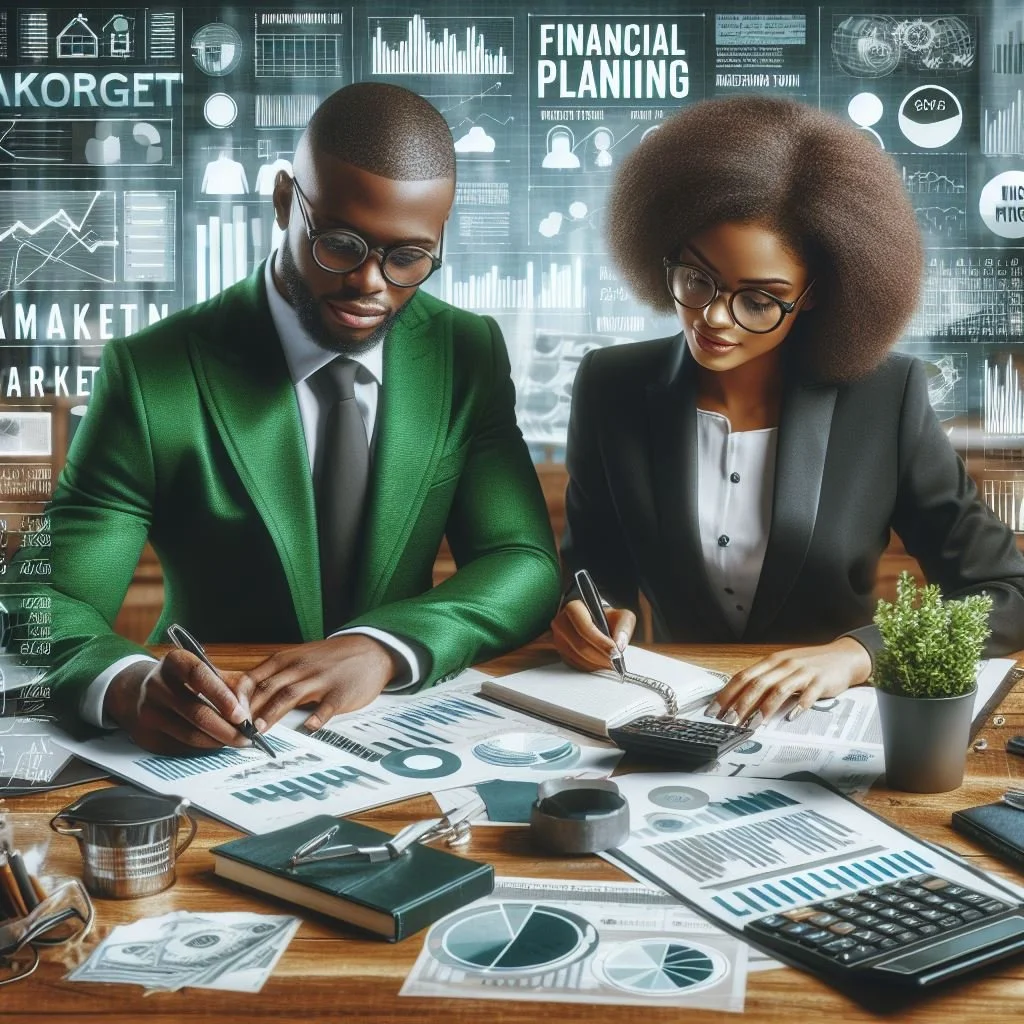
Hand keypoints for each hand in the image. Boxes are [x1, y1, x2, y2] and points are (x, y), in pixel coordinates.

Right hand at [104, 652, 251, 755]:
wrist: (146, 692)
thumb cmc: (190, 682)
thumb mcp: (210, 673)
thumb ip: (232, 687)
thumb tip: (247, 714)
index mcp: (175, 661)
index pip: (198, 675)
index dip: (222, 696)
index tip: (242, 715)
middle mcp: (156, 683)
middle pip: (195, 711)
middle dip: (226, 728)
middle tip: (247, 737)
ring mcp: (147, 710)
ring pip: (188, 733)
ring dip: (217, 741)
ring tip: (236, 742)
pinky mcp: (146, 734)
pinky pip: (180, 746)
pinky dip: (203, 748)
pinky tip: (216, 744)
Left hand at [236, 635, 399, 731]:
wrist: (371, 651)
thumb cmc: (330, 659)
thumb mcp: (301, 658)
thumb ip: (276, 675)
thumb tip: (244, 698)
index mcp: (288, 660)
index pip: (254, 677)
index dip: (237, 696)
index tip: (225, 714)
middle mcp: (301, 668)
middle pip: (269, 688)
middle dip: (250, 709)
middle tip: (235, 729)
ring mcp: (321, 680)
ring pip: (291, 695)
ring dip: (273, 713)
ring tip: (260, 730)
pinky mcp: (341, 693)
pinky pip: (326, 707)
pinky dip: (316, 718)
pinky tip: (308, 728)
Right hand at [551, 599, 635, 672]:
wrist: (596, 622)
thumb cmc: (607, 618)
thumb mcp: (621, 616)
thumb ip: (624, 628)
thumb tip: (619, 645)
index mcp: (574, 607)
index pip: (584, 626)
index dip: (600, 641)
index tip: (614, 650)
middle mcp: (561, 622)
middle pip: (580, 645)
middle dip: (600, 656)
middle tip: (614, 660)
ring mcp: (558, 638)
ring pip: (577, 657)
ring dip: (595, 663)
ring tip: (609, 663)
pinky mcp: (560, 651)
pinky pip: (574, 664)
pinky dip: (589, 666)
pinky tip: (600, 663)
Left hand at [706, 637, 872, 728]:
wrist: (842, 656)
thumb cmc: (808, 665)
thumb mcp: (782, 667)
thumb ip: (764, 679)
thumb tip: (737, 698)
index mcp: (770, 661)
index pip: (742, 677)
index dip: (727, 694)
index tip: (714, 711)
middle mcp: (783, 665)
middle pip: (757, 684)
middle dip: (740, 704)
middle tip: (729, 722)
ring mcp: (802, 672)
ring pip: (778, 690)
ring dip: (764, 708)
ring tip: (753, 724)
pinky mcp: (821, 681)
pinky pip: (808, 694)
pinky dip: (798, 706)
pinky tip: (790, 718)